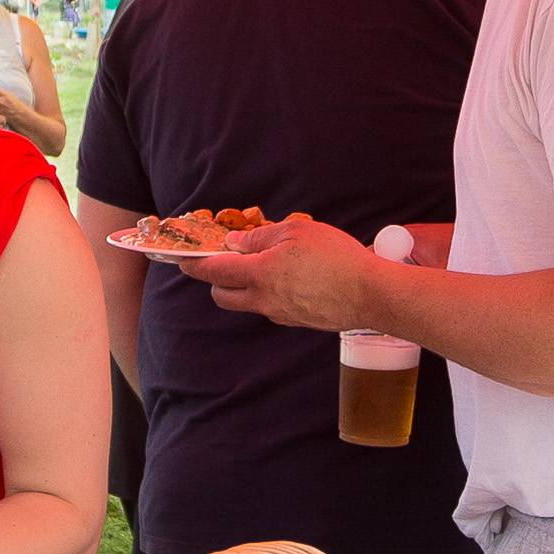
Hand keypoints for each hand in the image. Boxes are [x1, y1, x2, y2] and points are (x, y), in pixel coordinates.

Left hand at [179, 216, 374, 331]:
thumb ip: (260, 237)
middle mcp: (263, 299)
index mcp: (259, 274)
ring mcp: (279, 314)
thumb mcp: (296, 232)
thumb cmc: (335, 257)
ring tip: (263, 265)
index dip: (195, 265)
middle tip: (226, 260)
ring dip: (242, 287)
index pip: (214, 271)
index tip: (183, 259)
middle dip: (215, 279)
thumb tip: (236, 244)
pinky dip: (267, 294)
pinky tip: (288, 279)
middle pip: (222, 295)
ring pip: (246, 303)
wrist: (369, 294)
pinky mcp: (296, 321)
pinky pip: (270, 308)